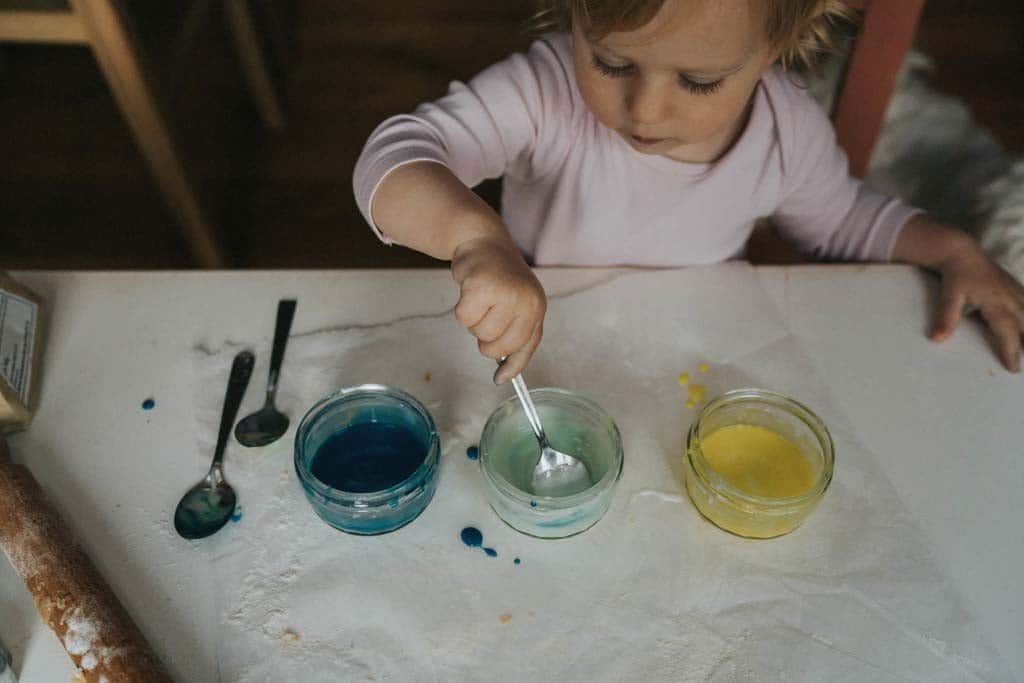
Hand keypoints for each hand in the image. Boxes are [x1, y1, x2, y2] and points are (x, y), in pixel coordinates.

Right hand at [451, 235, 546, 382]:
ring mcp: (505, 292)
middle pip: (498, 347)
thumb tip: (503, 377)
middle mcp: (526, 300)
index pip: (526, 347)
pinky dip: (461, 309)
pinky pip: (464, 317)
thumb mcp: (516, 306)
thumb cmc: (498, 279)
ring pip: (479, 333)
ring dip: (473, 321)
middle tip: (486, 317)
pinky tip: (469, 291)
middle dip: (486, 340)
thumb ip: (514, 337)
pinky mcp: (481, 285)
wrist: (483, 242)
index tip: (501, 378)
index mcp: (537, 307)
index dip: (513, 366)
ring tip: (480, 299)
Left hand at [932, 246, 1023, 371]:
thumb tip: (937, 339)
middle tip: (1023, 367)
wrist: (962, 253)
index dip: (1011, 351)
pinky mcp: (1018, 288)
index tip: (1013, 368)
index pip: (1007, 332)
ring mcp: (1018, 292)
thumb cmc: (956, 277)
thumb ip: (945, 318)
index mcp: (996, 303)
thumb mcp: (949, 297)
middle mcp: (1012, 299)